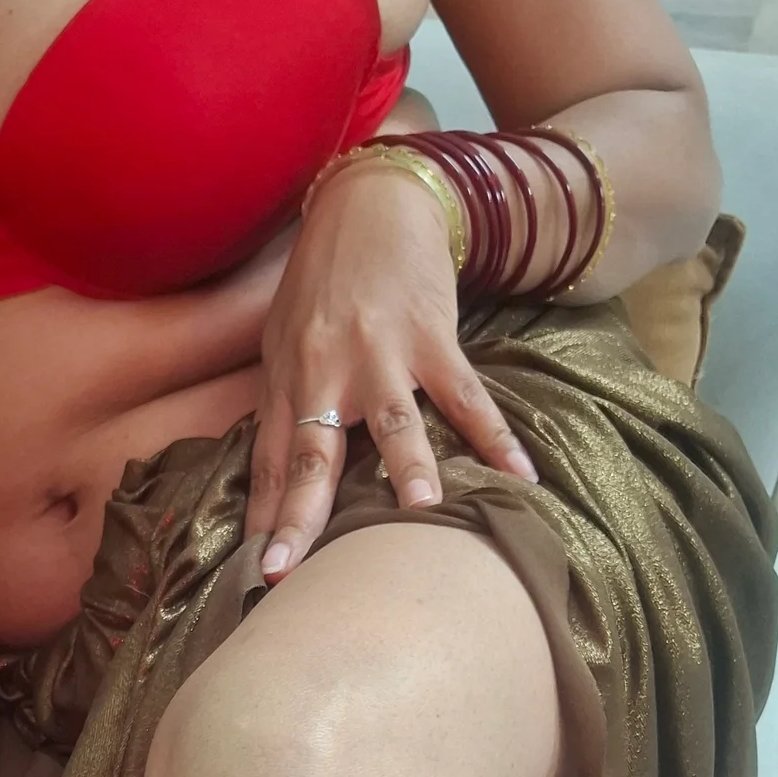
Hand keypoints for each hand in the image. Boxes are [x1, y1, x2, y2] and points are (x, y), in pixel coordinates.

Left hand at [248, 160, 537, 579]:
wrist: (371, 203)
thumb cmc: (324, 280)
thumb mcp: (285, 341)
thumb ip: (283, 406)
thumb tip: (274, 481)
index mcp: (287, 379)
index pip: (269, 462)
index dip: (262, 517)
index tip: (258, 573)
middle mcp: (327, 371)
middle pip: (311, 455)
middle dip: (299, 516)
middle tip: (285, 570)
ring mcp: (382, 354)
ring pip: (395, 422)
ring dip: (409, 468)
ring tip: (419, 514)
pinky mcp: (432, 337)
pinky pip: (467, 396)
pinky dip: (496, 436)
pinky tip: (520, 475)